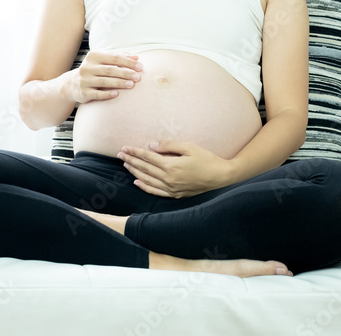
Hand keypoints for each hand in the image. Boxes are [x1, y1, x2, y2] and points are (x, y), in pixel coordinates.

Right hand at [65, 51, 142, 103]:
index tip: (140, 66)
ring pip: (104, 81)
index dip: (128, 62)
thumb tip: (136, 57)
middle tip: (139, 77)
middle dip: (125, 73)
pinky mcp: (83, 92)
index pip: (114, 57)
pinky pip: (97, 94)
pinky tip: (117, 94)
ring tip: (132, 85)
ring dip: (119, 83)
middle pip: (110, 69)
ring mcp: (84, 80)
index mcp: (93, 56)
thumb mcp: (102, 61)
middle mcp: (87, 67)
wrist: (71, 84)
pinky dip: (107, 94)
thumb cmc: (93, 70)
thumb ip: (118, 57)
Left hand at [118, 140, 234, 198]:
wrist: (221, 177)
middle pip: (144, 168)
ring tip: (126, 165)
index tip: (125, 148)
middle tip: (120, 155)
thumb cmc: (206, 159)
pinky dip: (145, 187)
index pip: (147, 157)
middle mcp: (168, 179)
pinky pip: (156, 192)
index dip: (135, 152)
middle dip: (131, 161)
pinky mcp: (176, 194)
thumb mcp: (188, 147)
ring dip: (135, 172)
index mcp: (171, 166)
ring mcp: (171, 188)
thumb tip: (152, 145)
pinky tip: (137, 182)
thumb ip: (169, 146)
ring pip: (147, 180)